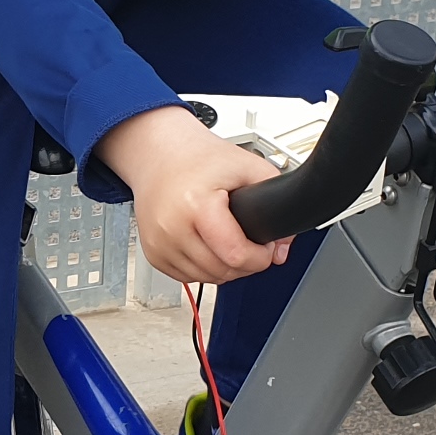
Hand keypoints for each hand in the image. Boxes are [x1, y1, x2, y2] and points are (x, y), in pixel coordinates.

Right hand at [95, 105, 290, 284]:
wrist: (159, 155)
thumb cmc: (200, 159)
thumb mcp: (247, 166)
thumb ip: (276, 201)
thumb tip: (282, 249)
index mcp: (196, 205)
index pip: (235, 255)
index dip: (260, 257)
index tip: (265, 248)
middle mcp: (172, 228)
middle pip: (222, 272)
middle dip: (245, 263)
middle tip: (249, 242)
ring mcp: (159, 244)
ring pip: (207, 279)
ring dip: (224, 268)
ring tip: (228, 240)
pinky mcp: (153, 254)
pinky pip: (188, 277)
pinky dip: (203, 268)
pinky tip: (208, 244)